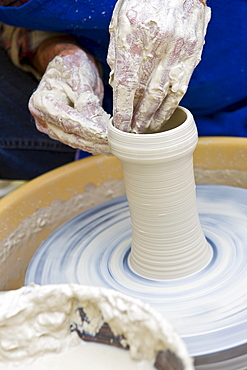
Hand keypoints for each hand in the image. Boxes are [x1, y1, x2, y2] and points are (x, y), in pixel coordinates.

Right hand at [29, 48, 110, 154]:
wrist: (69, 68)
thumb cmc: (72, 67)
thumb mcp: (80, 77)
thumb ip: (85, 100)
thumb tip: (94, 123)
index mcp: (42, 101)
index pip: (67, 119)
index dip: (87, 128)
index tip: (104, 133)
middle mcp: (43, 118)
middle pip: (70, 135)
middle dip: (94, 141)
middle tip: (114, 143)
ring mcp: (51, 127)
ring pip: (76, 141)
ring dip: (95, 146)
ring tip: (114, 146)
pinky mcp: (62, 132)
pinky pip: (79, 140)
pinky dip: (94, 144)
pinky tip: (108, 146)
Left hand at [107, 0, 210, 132]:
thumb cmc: (143, 2)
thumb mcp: (120, 21)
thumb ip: (117, 53)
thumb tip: (115, 85)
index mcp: (133, 33)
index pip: (126, 82)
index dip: (123, 108)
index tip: (119, 126)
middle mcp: (158, 43)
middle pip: (146, 92)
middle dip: (137, 117)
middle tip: (131, 133)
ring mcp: (178, 49)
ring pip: (165, 94)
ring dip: (154, 116)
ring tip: (145, 130)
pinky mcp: (193, 53)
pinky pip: (181, 87)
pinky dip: (170, 106)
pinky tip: (162, 116)